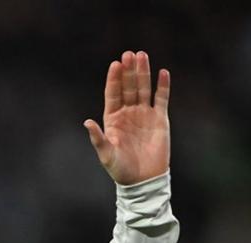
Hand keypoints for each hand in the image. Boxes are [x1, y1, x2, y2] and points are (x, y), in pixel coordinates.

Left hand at [84, 51, 170, 185]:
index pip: (113, 94)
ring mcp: (144, 115)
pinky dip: (163, 86)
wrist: (143, 180)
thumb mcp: (106, 154)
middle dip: (128, 71)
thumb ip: (98, 138)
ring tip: (142, 55)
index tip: (115, 64)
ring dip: (143, 73)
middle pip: (128, 87)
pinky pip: (161, 99)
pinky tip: (163, 72)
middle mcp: (128, 113)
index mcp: (113, 119)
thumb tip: (86, 122)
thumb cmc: (121, 169)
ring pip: (144, 89)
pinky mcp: (160, 119)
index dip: (114, 79)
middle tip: (129, 54)